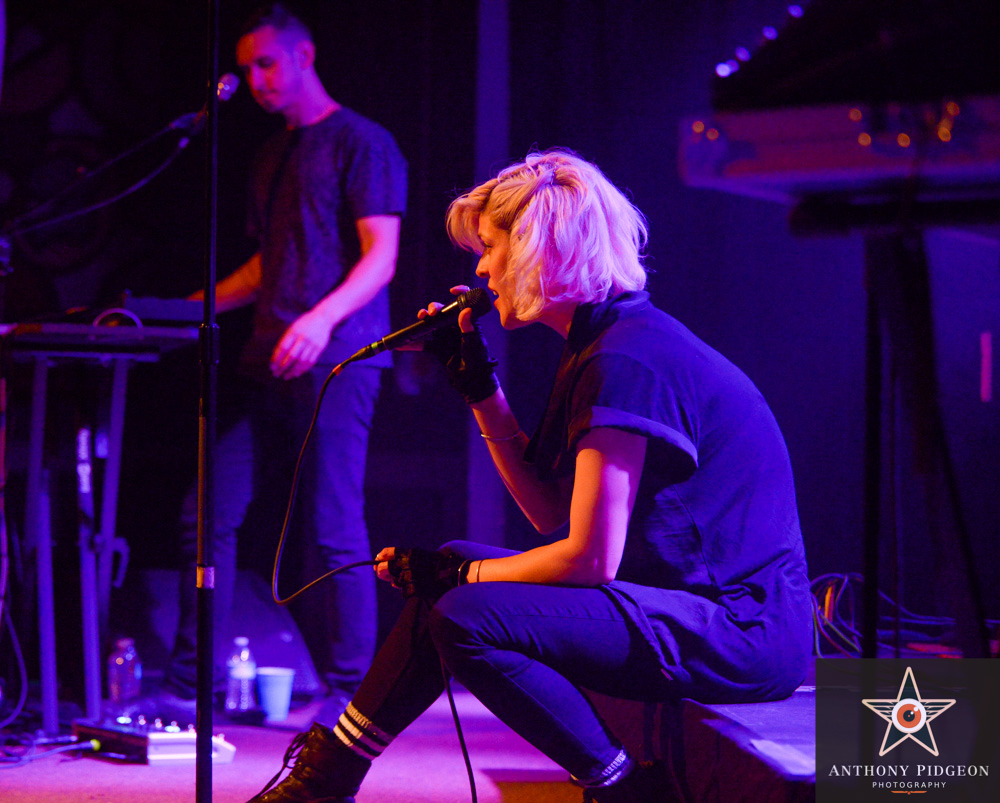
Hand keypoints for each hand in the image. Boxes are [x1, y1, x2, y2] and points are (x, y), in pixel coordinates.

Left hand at [270, 307, 335, 379]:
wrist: (323, 318)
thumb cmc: (305, 323)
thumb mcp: (293, 327)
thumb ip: (286, 340)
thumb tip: (276, 355)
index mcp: (294, 331)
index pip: (283, 348)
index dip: (277, 358)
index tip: (272, 367)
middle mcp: (303, 338)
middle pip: (292, 356)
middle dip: (283, 367)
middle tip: (276, 374)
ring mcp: (312, 344)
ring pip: (302, 361)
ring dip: (293, 371)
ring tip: (286, 376)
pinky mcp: (320, 348)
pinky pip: (311, 361)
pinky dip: (303, 369)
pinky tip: (297, 373)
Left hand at [379, 546, 466, 598]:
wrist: (456, 574)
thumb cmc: (438, 564)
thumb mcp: (422, 556)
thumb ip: (405, 560)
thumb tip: (383, 568)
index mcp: (412, 553)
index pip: (389, 553)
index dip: (382, 556)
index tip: (378, 559)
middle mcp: (410, 563)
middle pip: (387, 568)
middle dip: (382, 571)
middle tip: (380, 574)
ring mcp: (413, 577)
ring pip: (396, 582)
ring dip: (399, 582)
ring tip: (411, 579)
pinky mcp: (416, 588)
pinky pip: (405, 592)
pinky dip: (408, 591)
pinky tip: (417, 587)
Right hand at [420, 287, 498, 403]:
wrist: (471, 379)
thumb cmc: (477, 359)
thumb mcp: (473, 342)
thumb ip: (468, 327)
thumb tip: (466, 310)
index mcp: (465, 321)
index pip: (463, 302)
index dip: (459, 292)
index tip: (452, 290)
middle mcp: (453, 326)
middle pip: (441, 311)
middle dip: (433, 308)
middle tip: (431, 313)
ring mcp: (444, 336)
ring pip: (429, 324)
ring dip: (422, 320)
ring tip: (421, 318)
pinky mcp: (436, 347)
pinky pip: (422, 344)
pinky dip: (411, 344)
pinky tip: (401, 344)